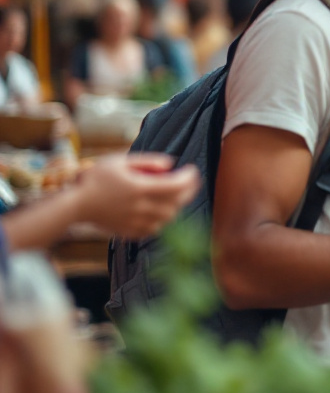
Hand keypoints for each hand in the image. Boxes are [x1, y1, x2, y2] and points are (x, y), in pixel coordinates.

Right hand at [73, 154, 199, 237]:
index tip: (192, 170)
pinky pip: (156, 228)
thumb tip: (170, 164)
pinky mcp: (131, 231)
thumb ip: (147, 161)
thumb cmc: (95, 178)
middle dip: (188, 191)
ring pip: (168, 217)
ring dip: (177, 205)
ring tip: (176, 194)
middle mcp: (141, 207)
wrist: (75, 204)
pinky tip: (161, 209)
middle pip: (176, 202)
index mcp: (139, 188)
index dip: (189, 178)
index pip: (176, 185)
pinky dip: (163, 219)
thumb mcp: (119, 161)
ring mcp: (136, 221)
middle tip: (191, 182)